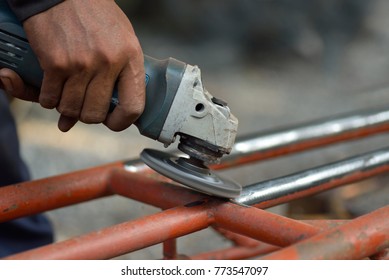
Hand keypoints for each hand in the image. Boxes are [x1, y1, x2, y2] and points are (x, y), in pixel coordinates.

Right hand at [1, 0, 144, 131]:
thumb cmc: (94, 15)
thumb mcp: (121, 40)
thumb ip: (117, 76)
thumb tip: (104, 111)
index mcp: (130, 57)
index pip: (134, 106)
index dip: (121, 122)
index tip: (112, 122)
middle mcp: (108, 62)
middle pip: (96, 114)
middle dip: (88, 115)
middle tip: (84, 105)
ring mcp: (81, 64)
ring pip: (72, 110)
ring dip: (67, 108)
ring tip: (68, 95)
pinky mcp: (56, 63)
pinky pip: (50, 98)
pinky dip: (48, 99)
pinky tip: (52, 89)